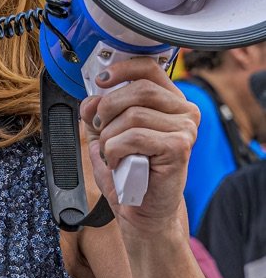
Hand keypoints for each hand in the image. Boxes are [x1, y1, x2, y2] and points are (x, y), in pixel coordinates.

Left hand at [79, 58, 197, 234]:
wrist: (140, 209)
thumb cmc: (127, 172)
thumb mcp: (106, 135)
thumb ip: (98, 113)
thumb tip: (91, 98)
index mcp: (168, 101)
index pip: (149, 68)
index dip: (122, 69)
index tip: (100, 80)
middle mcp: (183, 111)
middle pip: (138, 89)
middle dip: (107, 109)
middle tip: (100, 129)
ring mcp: (185, 128)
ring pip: (132, 115)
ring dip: (108, 137)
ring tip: (111, 153)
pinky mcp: (179, 147)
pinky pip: (134, 137)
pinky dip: (115, 150)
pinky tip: (118, 162)